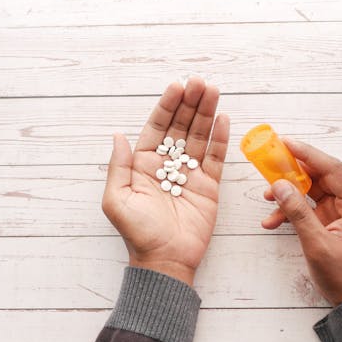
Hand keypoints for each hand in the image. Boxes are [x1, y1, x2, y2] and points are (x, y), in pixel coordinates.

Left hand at [102, 78, 229, 285]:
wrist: (165, 260)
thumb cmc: (137, 233)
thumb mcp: (117, 199)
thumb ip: (118, 166)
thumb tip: (117, 135)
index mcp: (143, 165)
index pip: (157, 128)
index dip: (167, 107)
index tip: (176, 86)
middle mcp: (167, 165)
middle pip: (181, 127)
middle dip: (190, 103)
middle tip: (199, 81)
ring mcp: (190, 174)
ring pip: (199, 137)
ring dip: (206, 113)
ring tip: (213, 91)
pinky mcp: (209, 186)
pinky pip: (215, 158)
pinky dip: (220, 138)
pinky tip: (224, 118)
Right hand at [261, 139, 341, 304]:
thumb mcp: (318, 245)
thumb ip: (298, 213)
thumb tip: (280, 186)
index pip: (332, 169)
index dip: (308, 154)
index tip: (285, 143)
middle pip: (321, 176)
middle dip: (294, 171)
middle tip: (270, 162)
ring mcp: (341, 213)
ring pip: (311, 191)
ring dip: (289, 193)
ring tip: (267, 197)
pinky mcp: (331, 222)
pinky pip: (308, 208)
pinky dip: (291, 212)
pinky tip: (272, 221)